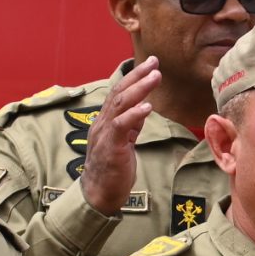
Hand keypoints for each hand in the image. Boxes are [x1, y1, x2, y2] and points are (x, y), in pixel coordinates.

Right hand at [78, 58, 162, 216]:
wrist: (98, 193)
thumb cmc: (112, 169)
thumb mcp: (125, 142)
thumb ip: (131, 125)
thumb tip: (143, 108)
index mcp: (106, 121)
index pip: (119, 93)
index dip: (134, 77)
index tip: (151, 65)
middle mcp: (103, 123)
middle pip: (119, 92)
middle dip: (137, 76)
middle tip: (155, 62)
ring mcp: (105, 134)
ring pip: (120, 104)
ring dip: (139, 89)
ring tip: (156, 76)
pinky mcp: (111, 147)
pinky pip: (121, 126)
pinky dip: (134, 114)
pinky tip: (147, 107)